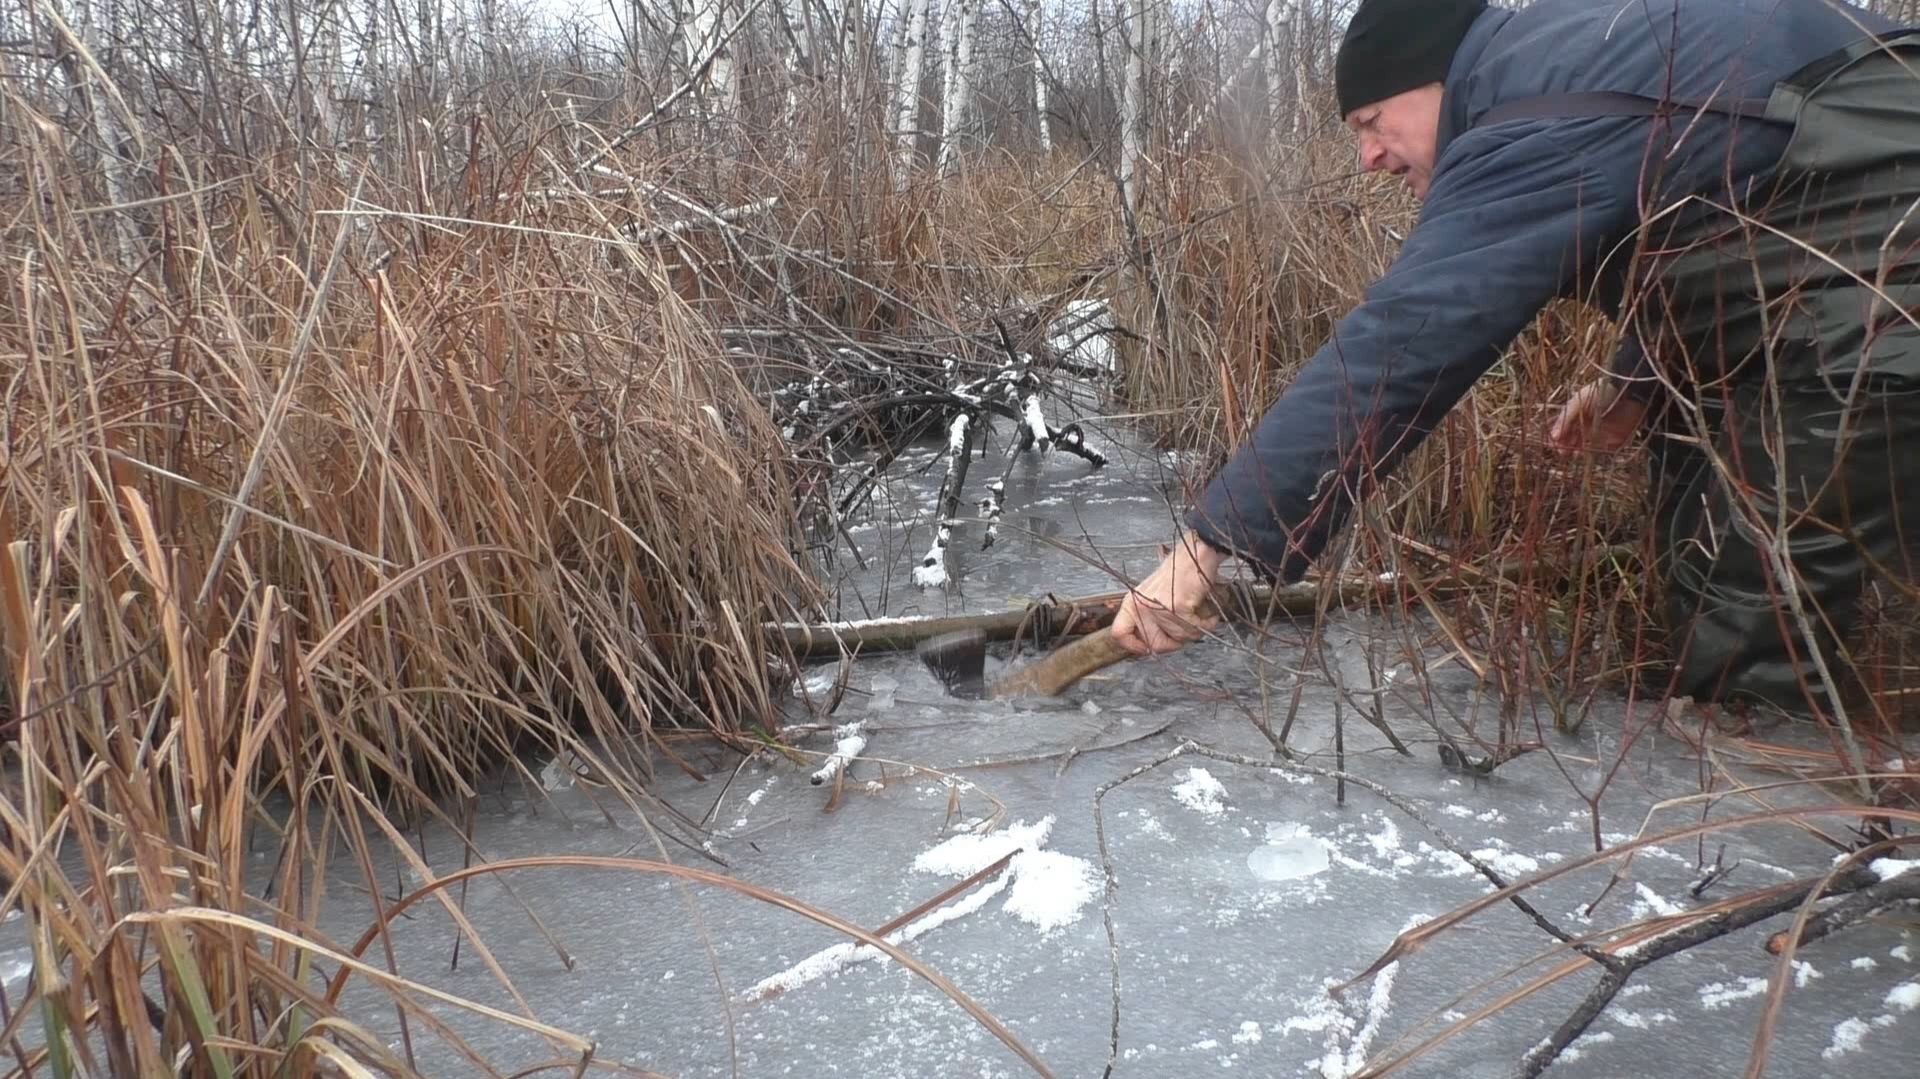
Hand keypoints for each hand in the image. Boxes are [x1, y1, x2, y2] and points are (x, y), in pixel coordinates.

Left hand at [1111, 533, 1227, 655]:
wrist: (1196, 555)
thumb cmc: (1178, 574)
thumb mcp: (1151, 596)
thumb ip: (1147, 620)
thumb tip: (1149, 646)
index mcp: (1131, 603)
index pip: (1119, 634)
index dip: (1134, 647)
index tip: (1147, 649)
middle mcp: (1140, 606)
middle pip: (1154, 645)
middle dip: (1175, 641)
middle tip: (1184, 629)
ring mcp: (1157, 608)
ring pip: (1178, 638)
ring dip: (1194, 630)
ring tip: (1197, 615)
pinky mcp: (1177, 608)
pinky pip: (1193, 630)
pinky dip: (1205, 624)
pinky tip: (1207, 615)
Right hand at [1549, 379, 1647, 453]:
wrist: (1630, 391)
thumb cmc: (1601, 391)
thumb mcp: (1578, 402)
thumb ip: (1565, 419)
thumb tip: (1553, 436)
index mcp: (1577, 413)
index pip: (1563, 428)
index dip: (1557, 436)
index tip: (1552, 444)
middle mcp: (1588, 423)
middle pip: (1572, 438)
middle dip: (1565, 446)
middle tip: (1562, 453)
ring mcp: (1601, 431)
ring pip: (1585, 446)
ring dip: (1577, 451)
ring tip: (1573, 454)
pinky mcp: (1614, 438)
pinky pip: (1602, 449)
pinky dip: (1594, 452)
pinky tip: (1586, 453)